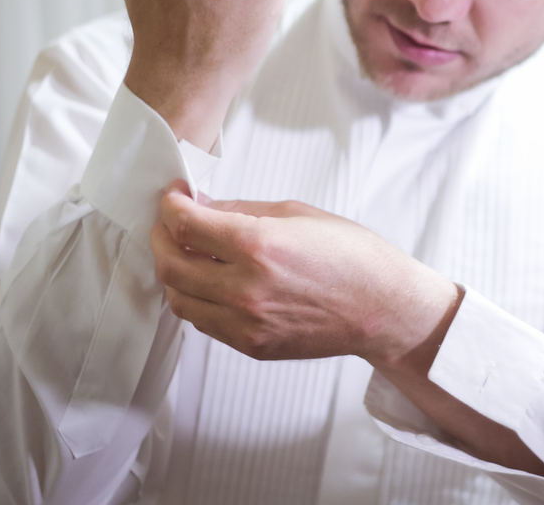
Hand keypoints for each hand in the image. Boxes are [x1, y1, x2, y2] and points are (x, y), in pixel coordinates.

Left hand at [150, 184, 458, 363]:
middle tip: (169, 224)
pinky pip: (203, 321)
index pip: (185, 225)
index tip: (173, 198)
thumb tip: (202, 207)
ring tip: (185, 254)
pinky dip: (196, 298)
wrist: (382, 307)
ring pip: (179, 299)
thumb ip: (241, 210)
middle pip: (171, 265)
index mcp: (258, 246)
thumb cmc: (352, 256)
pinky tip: (209, 280)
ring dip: (173, 272)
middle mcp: (245, 288)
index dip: (171, 207)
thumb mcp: (297, 213)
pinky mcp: (251, 344)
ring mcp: (246, 322)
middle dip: (161, 238)